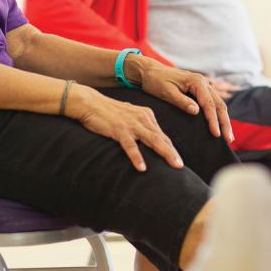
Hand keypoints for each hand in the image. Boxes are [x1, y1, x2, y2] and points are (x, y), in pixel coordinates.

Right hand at [66, 86, 183, 171]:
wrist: (90, 102)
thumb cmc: (108, 111)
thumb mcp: (129, 115)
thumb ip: (140, 126)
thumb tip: (150, 139)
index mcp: (146, 115)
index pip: (162, 134)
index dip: (171, 147)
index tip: (178, 161)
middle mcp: (142, 118)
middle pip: (161, 138)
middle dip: (173, 152)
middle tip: (181, 166)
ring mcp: (131, 124)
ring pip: (153, 140)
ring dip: (165, 153)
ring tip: (174, 166)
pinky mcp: (118, 130)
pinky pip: (130, 145)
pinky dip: (137, 157)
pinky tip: (142, 167)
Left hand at [129, 59, 234, 144]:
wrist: (150, 71)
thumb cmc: (156, 81)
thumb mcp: (166, 92)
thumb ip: (181, 101)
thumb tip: (196, 111)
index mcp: (196, 81)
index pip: (208, 104)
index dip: (213, 120)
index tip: (216, 134)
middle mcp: (203, 82)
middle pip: (218, 104)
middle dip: (224, 122)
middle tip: (228, 139)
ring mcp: (202, 85)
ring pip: (218, 103)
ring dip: (224, 120)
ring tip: (228, 137)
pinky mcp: (199, 90)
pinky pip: (212, 102)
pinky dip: (217, 114)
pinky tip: (219, 125)